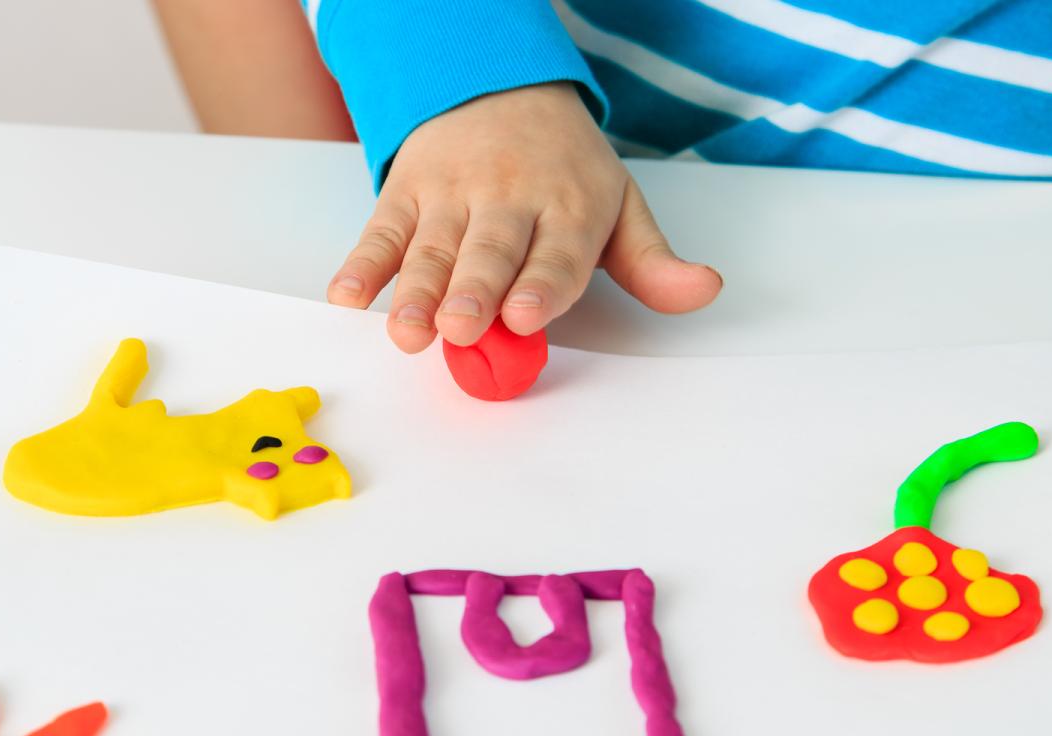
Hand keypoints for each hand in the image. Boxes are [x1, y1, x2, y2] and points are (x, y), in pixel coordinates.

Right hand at [327, 82, 722, 351]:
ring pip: (432, 248)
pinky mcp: (406, 192)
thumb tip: (704, 291)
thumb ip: (652, 261)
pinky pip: (381, 230)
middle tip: (463, 327)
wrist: (499, 89)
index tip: (523, 316)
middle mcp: (509, 199)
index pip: (558, 255)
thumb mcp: (619, 206)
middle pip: (490, 251)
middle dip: (475, 290)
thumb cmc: (565, 169)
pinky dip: (362, 262)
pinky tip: (347, 295)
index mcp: (569, 208)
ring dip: (415, 290)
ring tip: (406, 331)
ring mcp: (452, 193)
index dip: (541, 286)